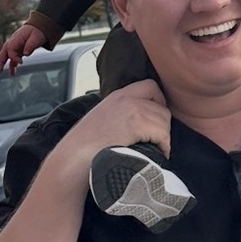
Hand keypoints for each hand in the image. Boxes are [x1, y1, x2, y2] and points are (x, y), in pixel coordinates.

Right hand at [0, 23, 46, 74]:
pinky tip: (12, 72)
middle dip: (0, 62)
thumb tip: (26, 54)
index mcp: (16, 38)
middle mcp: (13, 43)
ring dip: (3, 65)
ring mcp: (15, 47)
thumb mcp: (36, 37)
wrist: (38, 27)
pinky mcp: (18, 50)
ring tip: (0, 73)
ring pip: (6, 56)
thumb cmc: (37, 31)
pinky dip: (11, 65)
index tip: (21, 62)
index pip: (11, 49)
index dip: (14, 57)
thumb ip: (30, 45)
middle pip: (3, 53)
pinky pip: (12, 59)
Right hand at [48, 80, 173, 184]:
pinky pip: (162, 134)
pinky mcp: (137, 124)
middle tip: (156, 140)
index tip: (154, 121)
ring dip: (163, 138)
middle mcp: (127, 98)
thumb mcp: (104, 117)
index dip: (158, 103)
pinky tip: (156, 154)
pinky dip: (164, 147)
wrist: (76, 155)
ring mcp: (133, 109)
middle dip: (162, 126)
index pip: (151, 86)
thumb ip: (122, 112)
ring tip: (155, 149)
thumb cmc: (87, 144)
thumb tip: (143, 123)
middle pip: (162, 108)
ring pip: (165, 121)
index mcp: (119, 95)